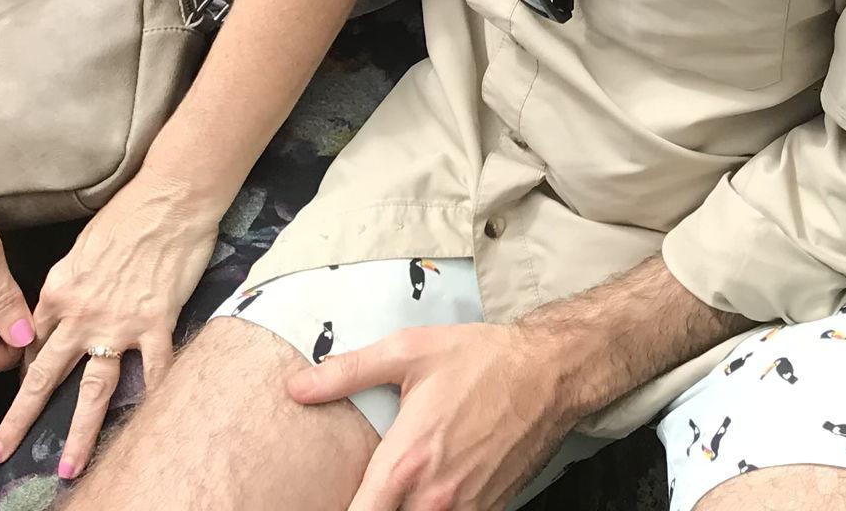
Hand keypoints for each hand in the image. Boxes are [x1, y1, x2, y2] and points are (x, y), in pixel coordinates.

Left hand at [0, 175, 218, 480]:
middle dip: (19, 418)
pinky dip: (152, 398)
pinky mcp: (156, 322)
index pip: (32, 343)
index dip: (25, 370)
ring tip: (67, 468)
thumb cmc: (128, 212)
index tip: (21, 391)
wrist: (170, 195)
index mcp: (59, 292)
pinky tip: (150, 425)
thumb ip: (67, 286)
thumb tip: (59, 311)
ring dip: (78, 433)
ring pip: (93, 389)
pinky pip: (153, 371)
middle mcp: (81, 315)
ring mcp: (119, 323)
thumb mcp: (81, 247)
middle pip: (44, 377)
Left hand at [291, 321, 573, 510]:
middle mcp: (433, 500)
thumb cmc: (480, 358)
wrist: (549, 372)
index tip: (320, 501)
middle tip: (367, 489)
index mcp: (405, 464)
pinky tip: (431, 488)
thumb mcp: (411, 350)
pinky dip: (436, 508)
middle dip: (372, 507)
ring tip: (398, 486)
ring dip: (404, 508)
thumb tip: (296, 388)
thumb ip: (349, 372)